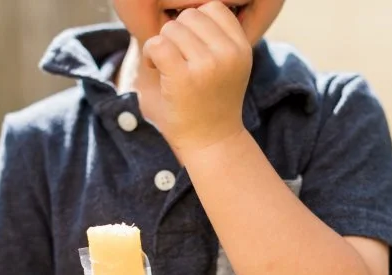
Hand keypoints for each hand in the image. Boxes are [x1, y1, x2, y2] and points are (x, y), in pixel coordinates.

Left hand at [142, 1, 251, 153]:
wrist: (211, 143)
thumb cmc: (212, 104)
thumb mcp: (227, 66)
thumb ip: (215, 37)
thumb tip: (187, 9)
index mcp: (241, 48)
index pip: (213, 8)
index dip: (195, 24)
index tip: (191, 47)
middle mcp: (228, 53)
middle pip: (189, 16)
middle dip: (177, 34)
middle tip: (176, 60)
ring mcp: (207, 65)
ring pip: (171, 28)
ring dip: (162, 45)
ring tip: (167, 68)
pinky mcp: (184, 77)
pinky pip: (158, 44)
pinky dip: (150, 54)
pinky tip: (155, 69)